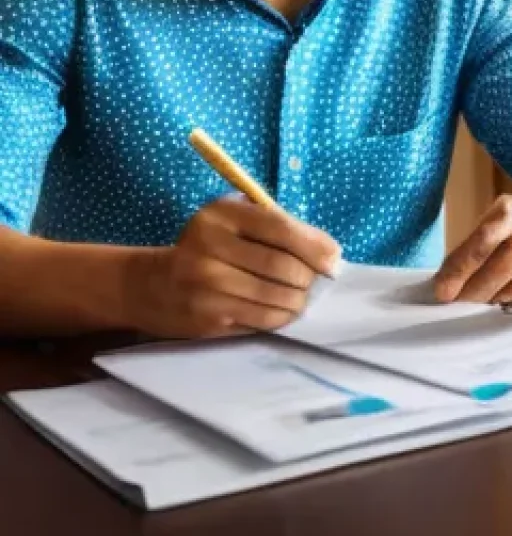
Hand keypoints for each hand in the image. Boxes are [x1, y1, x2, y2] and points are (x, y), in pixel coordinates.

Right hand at [122, 194, 339, 338]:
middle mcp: (210, 247)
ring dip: (299, 301)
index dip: (315, 246)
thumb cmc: (208, 246)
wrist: (152, 285)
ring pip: (276, 298)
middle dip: (310, 278)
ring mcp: (207, 286)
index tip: (334, 260)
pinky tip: (282, 310)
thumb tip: (329, 252)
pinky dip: (281, 317)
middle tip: (317, 282)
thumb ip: (277, 225)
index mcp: (222, 215)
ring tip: (301, 297)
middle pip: (283, 267)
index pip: (281, 228)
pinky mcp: (208, 318)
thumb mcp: (234, 220)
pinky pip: (262, 320)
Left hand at [433, 195, 511, 311]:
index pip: (484, 239)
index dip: (461, 268)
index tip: (443, 292)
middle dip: (478, 290)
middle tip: (461, 307)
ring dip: (502, 303)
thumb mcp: (497, 227)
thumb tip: (445, 285)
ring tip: (487, 309)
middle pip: (506, 263)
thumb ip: (472, 250)